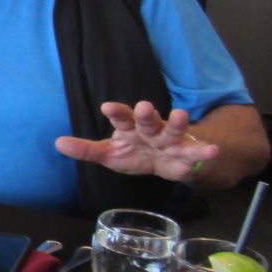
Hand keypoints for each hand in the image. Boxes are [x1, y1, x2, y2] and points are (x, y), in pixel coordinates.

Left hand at [54, 101, 218, 182]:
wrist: (164, 164)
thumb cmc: (135, 153)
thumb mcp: (109, 154)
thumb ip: (87, 150)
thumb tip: (58, 143)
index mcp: (130, 128)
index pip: (122, 119)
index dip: (116, 113)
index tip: (107, 107)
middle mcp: (150, 130)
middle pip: (147, 120)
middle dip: (145, 114)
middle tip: (143, 106)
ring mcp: (169, 140)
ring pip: (172, 130)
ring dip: (177, 122)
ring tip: (181, 114)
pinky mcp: (186, 153)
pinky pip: (195, 151)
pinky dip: (204, 151)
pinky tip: (213, 151)